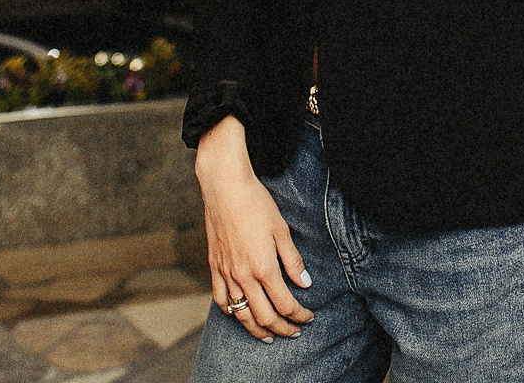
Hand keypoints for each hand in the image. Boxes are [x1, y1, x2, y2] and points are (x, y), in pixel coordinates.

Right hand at [195, 115, 315, 342]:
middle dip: (282, 329)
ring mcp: (226, 274)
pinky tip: (238, 315)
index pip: (285, 304)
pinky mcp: (214, 267)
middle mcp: (243, 276)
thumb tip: (305, 284)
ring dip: (256, 329)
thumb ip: (293, 261)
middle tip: (294, 332)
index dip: (299, 315)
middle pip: (264, 316)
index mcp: (263, 268)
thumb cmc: (255, 204)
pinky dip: (230, 313)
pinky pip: (220, 299)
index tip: (308, 318)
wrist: (224, 187)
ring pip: (241, 314)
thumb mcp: (281, 230)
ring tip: (268, 336)